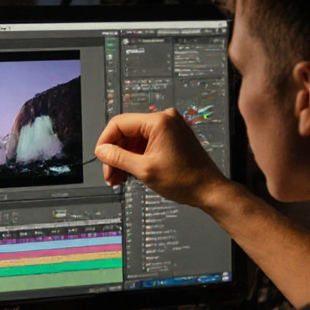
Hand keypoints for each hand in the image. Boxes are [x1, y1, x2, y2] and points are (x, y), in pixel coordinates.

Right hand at [96, 109, 229, 208]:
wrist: (208, 190)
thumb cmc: (185, 180)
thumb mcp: (144, 170)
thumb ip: (118, 158)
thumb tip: (101, 150)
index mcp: (159, 122)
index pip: (119, 124)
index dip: (106, 141)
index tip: (100, 158)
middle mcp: (164, 119)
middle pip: (126, 132)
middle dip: (115, 154)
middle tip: (110, 175)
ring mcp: (169, 127)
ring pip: (134, 139)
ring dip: (124, 158)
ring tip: (118, 178)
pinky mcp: (171, 137)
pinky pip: (145, 143)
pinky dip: (136, 157)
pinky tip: (130, 173)